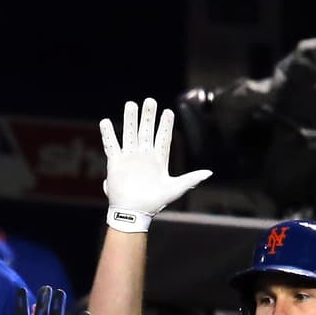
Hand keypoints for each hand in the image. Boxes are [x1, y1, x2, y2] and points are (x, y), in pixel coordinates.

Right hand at [99, 99, 211, 232]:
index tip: (168, 111)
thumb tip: (209, 173)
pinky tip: (106, 121)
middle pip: (146, 131)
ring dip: (130, 119)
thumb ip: (191, 179)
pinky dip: (108, 134)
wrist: (133, 213)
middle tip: (150, 101)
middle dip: (148, 116)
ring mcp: (129, 157)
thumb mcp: (175, 189)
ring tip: (131, 104)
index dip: (165, 125)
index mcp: (158, 159)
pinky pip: (111, 145)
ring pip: (129, 133)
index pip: (163, 137)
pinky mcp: (115, 163)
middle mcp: (144, 155)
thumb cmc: (154, 203)